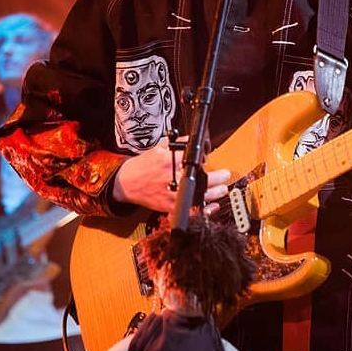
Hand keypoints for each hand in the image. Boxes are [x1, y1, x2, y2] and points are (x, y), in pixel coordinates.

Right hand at [113, 137, 229, 213]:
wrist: (126, 183)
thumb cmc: (143, 166)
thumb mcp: (159, 148)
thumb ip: (177, 143)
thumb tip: (192, 140)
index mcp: (169, 161)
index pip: (194, 159)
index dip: (204, 159)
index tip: (208, 160)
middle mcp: (171, 178)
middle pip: (200, 178)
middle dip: (217, 177)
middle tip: (225, 174)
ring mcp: (170, 194)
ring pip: (198, 195)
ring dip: (214, 193)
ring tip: (222, 189)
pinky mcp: (168, 207)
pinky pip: (189, 210)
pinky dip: (202, 209)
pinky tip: (211, 206)